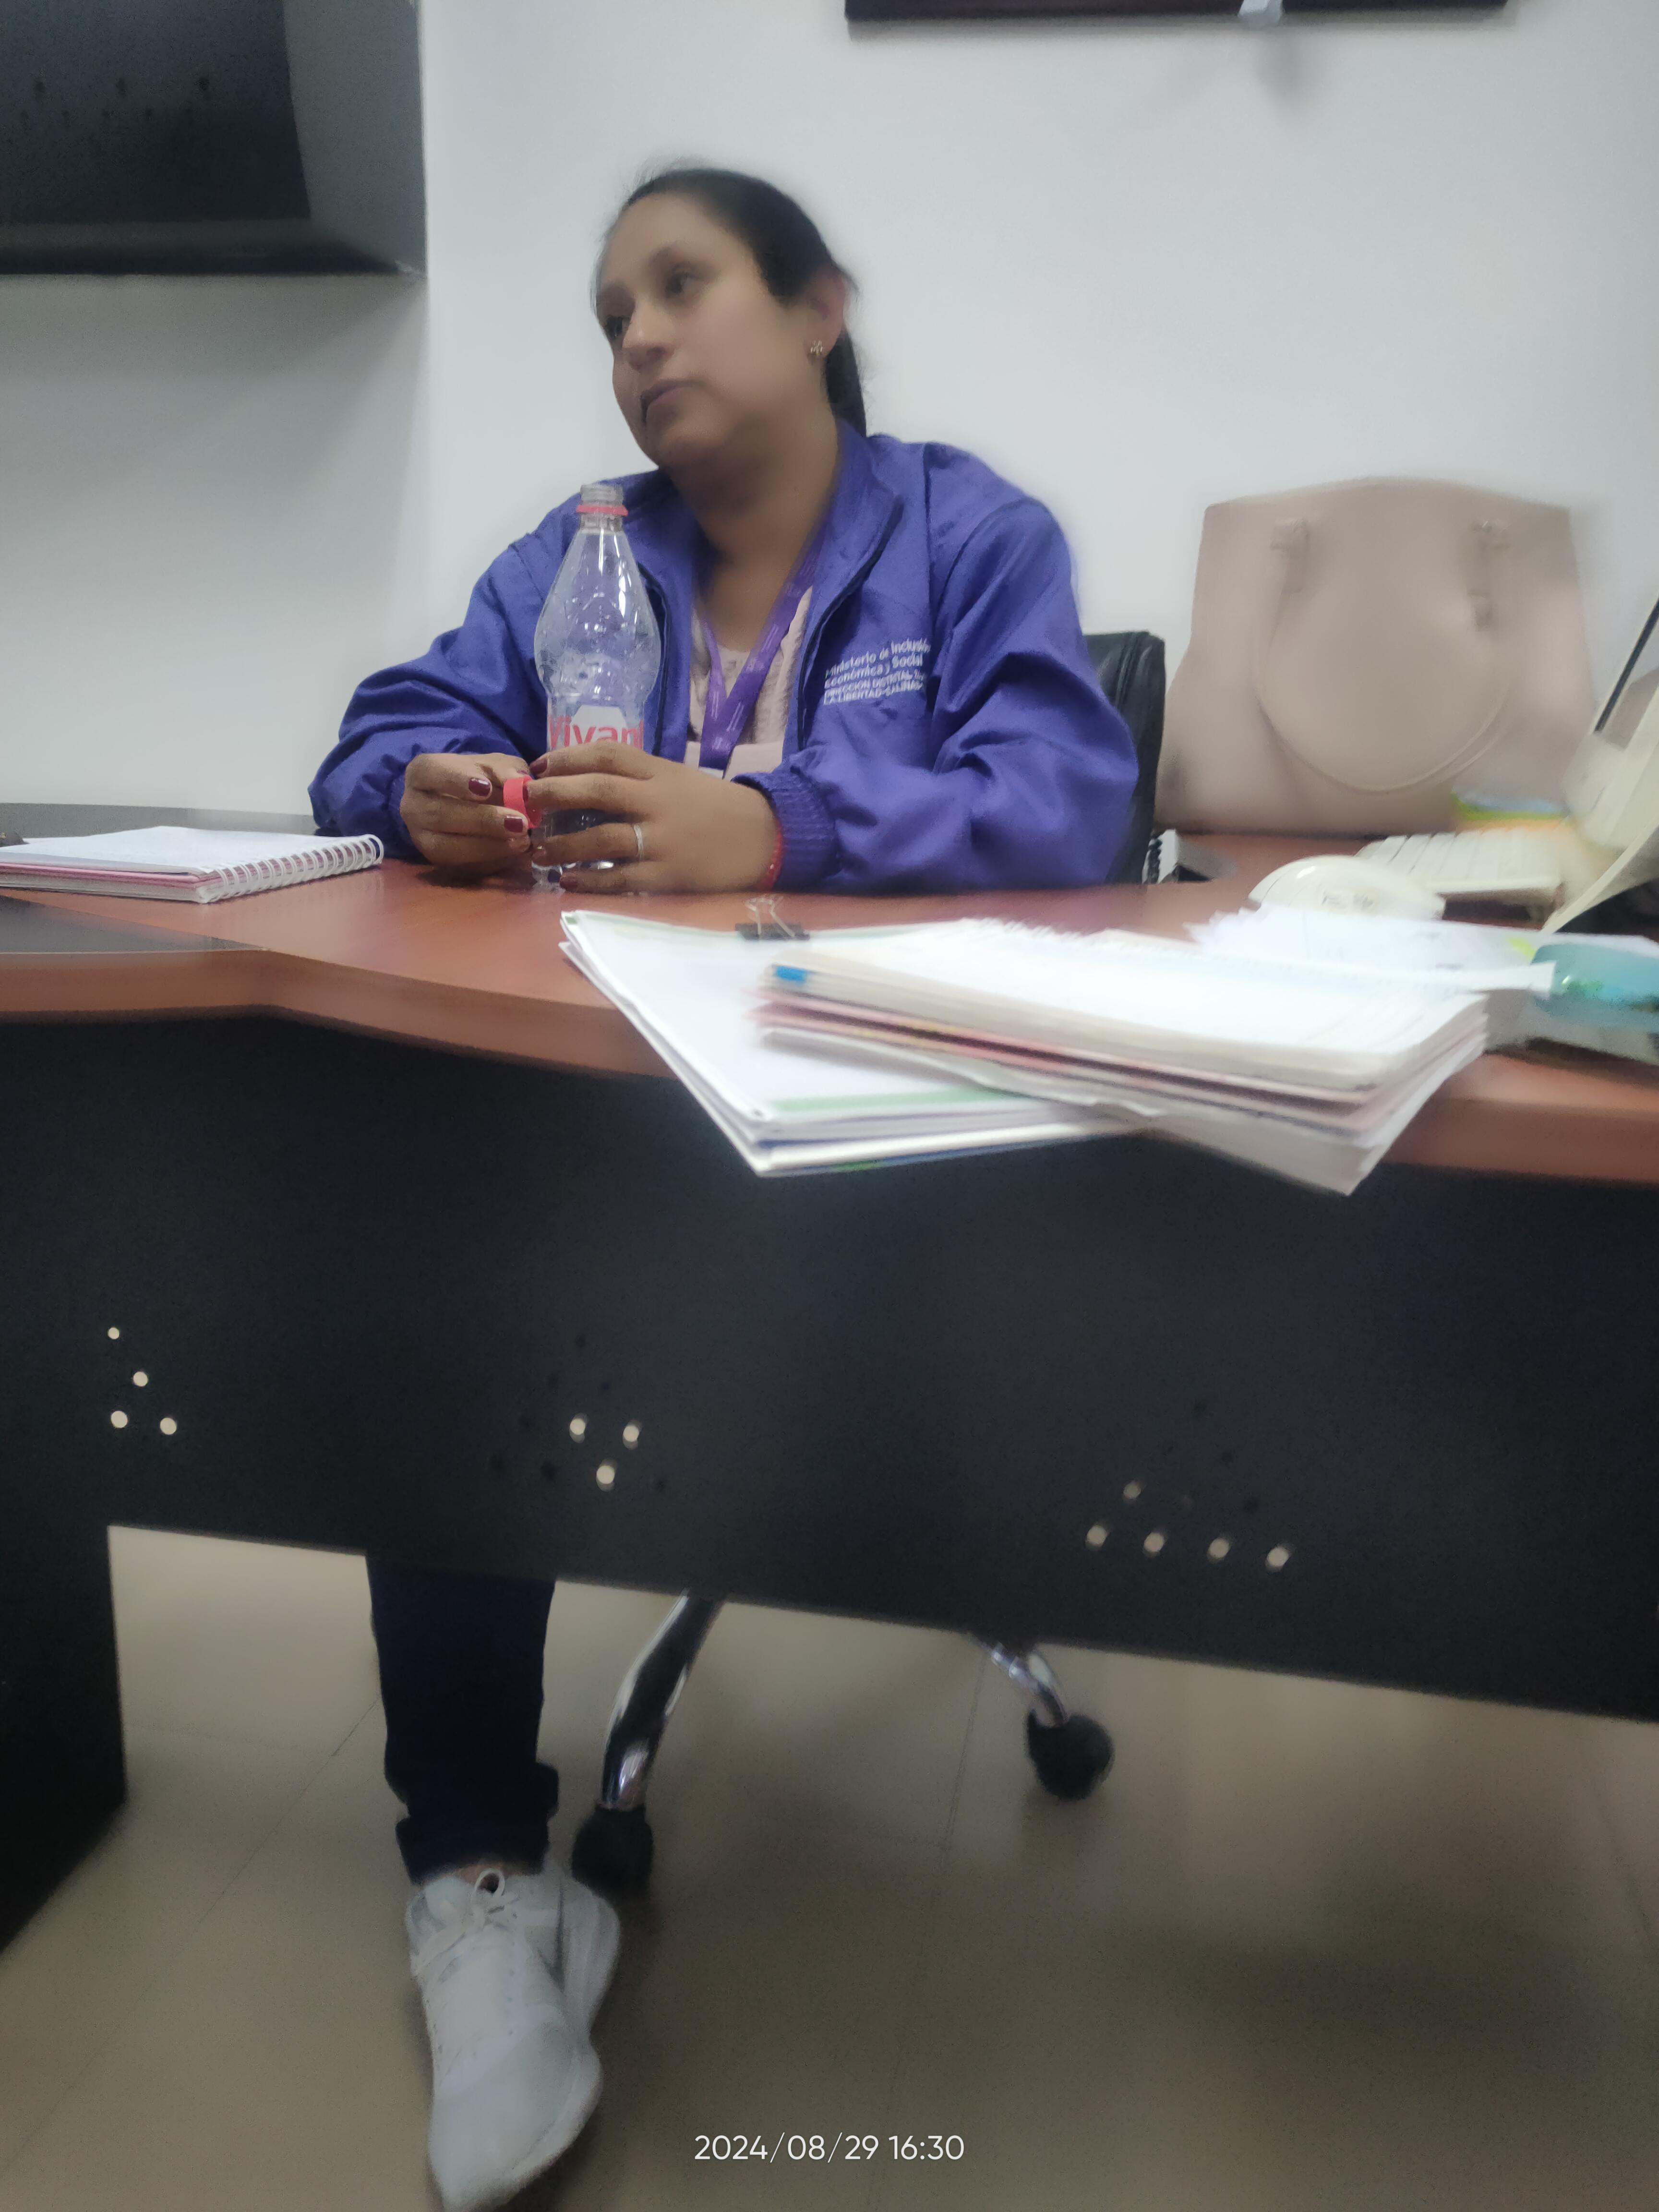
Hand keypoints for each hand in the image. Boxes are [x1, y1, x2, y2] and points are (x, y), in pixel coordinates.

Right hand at [400, 753, 532, 873]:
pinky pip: (459, 865)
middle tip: (519, 822)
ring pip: (446, 846)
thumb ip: (506, 772)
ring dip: (488, 845)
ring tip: (522, 840)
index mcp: (422, 772)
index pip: (430, 772)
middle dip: (482, 820)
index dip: (456, 780)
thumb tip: (522, 789)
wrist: (467, 802)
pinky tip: (514, 852)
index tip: (486, 788)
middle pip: (439, 814)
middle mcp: (412, 805)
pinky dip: (489, 860)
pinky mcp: (434, 860)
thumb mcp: (494, 766)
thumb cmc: (479, 777)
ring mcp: (419, 836)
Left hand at [528, 745, 778, 893]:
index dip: (567, 758)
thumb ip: (637, 778)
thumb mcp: (678, 779)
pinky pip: (622, 879)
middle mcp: (660, 802)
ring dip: (563, 844)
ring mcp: (665, 841)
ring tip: (537, 850)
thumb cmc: (715, 809)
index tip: (537, 767)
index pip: (608, 754)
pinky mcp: (670, 876)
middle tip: (525, 802)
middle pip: (598, 790)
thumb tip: (579, 780)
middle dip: (554, 794)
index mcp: (662, 772)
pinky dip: (591, 879)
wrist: (767, 838)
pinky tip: (568, 880)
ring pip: (603, 838)